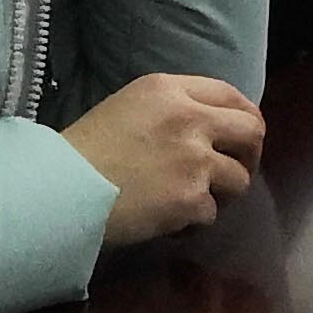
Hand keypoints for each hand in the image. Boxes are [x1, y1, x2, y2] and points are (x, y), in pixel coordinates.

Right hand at [65, 72, 265, 244]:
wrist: (59, 190)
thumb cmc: (82, 149)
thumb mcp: (127, 107)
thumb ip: (171, 109)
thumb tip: (207, 127)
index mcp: (170, 90)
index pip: (231, 95)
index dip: (243, 117)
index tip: (240, 136)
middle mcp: (190, 118)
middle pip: (252, 131)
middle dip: (250, 154)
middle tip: (234, 171)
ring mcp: (194, 160)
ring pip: (240, 179)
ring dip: (221, 194)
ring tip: (193, 200)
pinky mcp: (191, 199)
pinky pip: (211, 214)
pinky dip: (194, 223)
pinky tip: (171, 222)